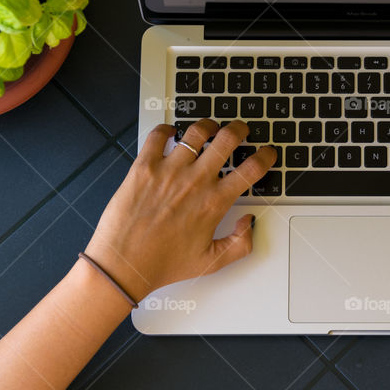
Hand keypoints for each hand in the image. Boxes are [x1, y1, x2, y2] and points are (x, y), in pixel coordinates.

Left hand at [84, 119, 275, 301]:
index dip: (265, 156)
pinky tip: (170, 133)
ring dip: (208, 125)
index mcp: (214, 202)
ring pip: (197, 131)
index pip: (252, 169)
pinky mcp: (144, 167)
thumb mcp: (211, 262)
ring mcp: (169, 170)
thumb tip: (248, 223)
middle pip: (228, 139)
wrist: (123, 265)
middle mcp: (195, 181)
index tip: (266, 153)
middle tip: (240, 130)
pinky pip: (158, 135)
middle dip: (239, 129)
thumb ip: (240, 244)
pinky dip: (166, 129)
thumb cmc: (162, 264)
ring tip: (209, 127)